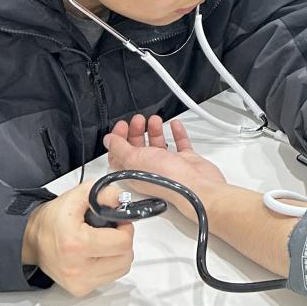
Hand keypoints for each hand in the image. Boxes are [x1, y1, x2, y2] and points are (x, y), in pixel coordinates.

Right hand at [21, 181, 134, 296]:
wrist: (32, 240)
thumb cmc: (52, 219)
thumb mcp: (79, 195)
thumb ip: (105, 193)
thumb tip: (124, 200)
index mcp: (76, 244)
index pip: (122, 243)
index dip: (126, 228)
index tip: (119, 222)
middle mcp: (77, 267)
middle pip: (125, 257)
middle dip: (123, 241)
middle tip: (111, 231)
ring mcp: (78, 281)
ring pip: (121, 268)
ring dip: (118, 254)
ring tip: (103, 242)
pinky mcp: (80, 289)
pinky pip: (110, 277)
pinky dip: (110, 265)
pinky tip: (97, 254)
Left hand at [104, 116, 227, 218]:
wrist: (197, 186)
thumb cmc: (167, 180)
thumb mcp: (135, 160)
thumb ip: (120, 148)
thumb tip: (109, 140)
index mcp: (134, 172)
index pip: (120, 155)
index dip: (119, 139)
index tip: (122, 126)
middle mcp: (149, 169)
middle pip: (138, 148)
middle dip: (136, 132)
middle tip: (137, 120)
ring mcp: (168, 165)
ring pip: (158, 145)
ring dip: (154, 131)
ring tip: (154, 120)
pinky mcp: (185, 161)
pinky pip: (180, 144)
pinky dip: (177, 133)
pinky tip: (174, 125)